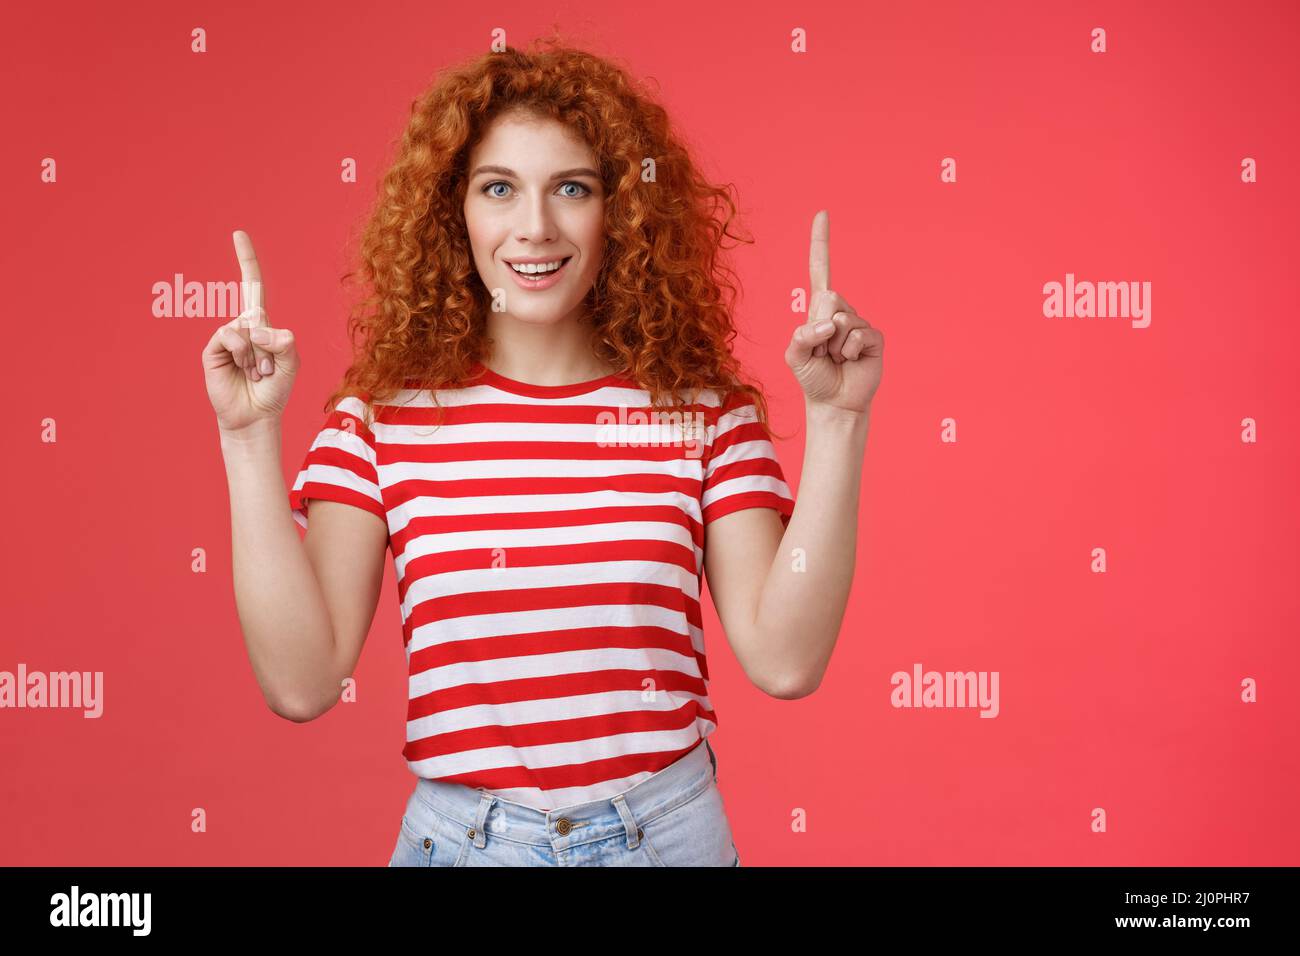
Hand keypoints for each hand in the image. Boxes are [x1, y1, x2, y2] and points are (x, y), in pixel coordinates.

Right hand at [202, 230, 300, 433]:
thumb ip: (285, 341)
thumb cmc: (274, 389)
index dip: (246, 260)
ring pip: (246, 328)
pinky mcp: (213, 348)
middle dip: (269, 347)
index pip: (252, 286)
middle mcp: (242, 325)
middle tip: (267, 371)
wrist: (255, 415)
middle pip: (257, 314)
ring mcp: (226, 336)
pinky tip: (242, 371)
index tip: (237, 234)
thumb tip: (256, 326)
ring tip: (255, 374)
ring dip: (257, 356)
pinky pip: (230, 336)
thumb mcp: (292, 363)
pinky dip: (242, 354)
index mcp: (262, 324)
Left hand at [784, 209, 883, 418]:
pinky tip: (849, 361)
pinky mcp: (873, 337)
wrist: (834, 403)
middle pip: (828, 298)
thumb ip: (800, 336)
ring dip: (832, 345)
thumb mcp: (794, 356)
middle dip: (819, 327)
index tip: (823, 213)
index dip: (821, 243)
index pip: (820, 270)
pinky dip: (847, 351)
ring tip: (835, 359)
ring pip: (842, 318)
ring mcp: (859, 322)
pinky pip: (857, 333)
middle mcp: (840, 310)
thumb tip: (830, 323)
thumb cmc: (813, 377)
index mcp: (820, 309)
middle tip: (822, 350)